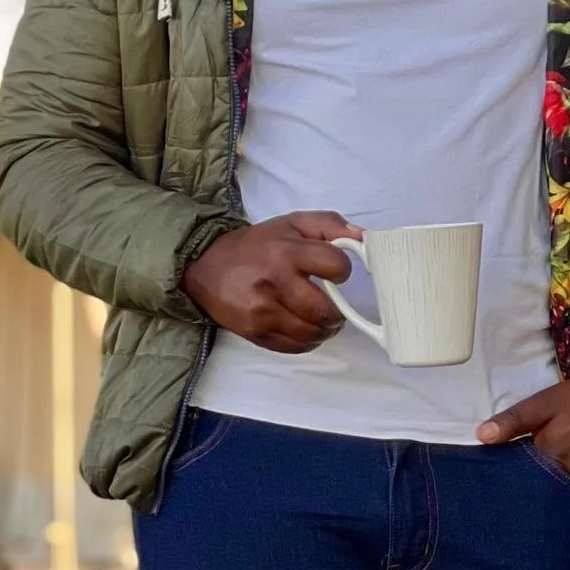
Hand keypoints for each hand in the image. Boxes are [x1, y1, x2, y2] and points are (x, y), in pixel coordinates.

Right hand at [181, 211, 354, 351]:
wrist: (205, 266)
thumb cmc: (256, 245)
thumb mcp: (292, 223)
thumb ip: (330, 225)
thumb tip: (364, 238)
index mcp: (286, 251)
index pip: (335, 266)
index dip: (342, 271)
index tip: (335, 273)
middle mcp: (274, 282)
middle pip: (325, 310)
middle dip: (337, 312)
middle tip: (335, 308)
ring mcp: (263, 311)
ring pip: (312, 333)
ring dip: (325, 330)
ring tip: (323, 320)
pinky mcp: (255, 332)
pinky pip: (294, 346)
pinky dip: (307, 341)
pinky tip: (306, 329)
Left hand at [477, 372, 569, 487]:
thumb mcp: (545, 402)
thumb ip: (514, 421)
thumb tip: (481, 437)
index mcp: (551, 456)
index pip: (519, 473)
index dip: (508, 470)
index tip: (496, 470)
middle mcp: (569, 474)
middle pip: (540, 485)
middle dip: (528, 481)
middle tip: (517, 475)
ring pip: (560, 489)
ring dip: (549, 484)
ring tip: (539, 475)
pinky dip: (568, 483)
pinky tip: (562, 474)